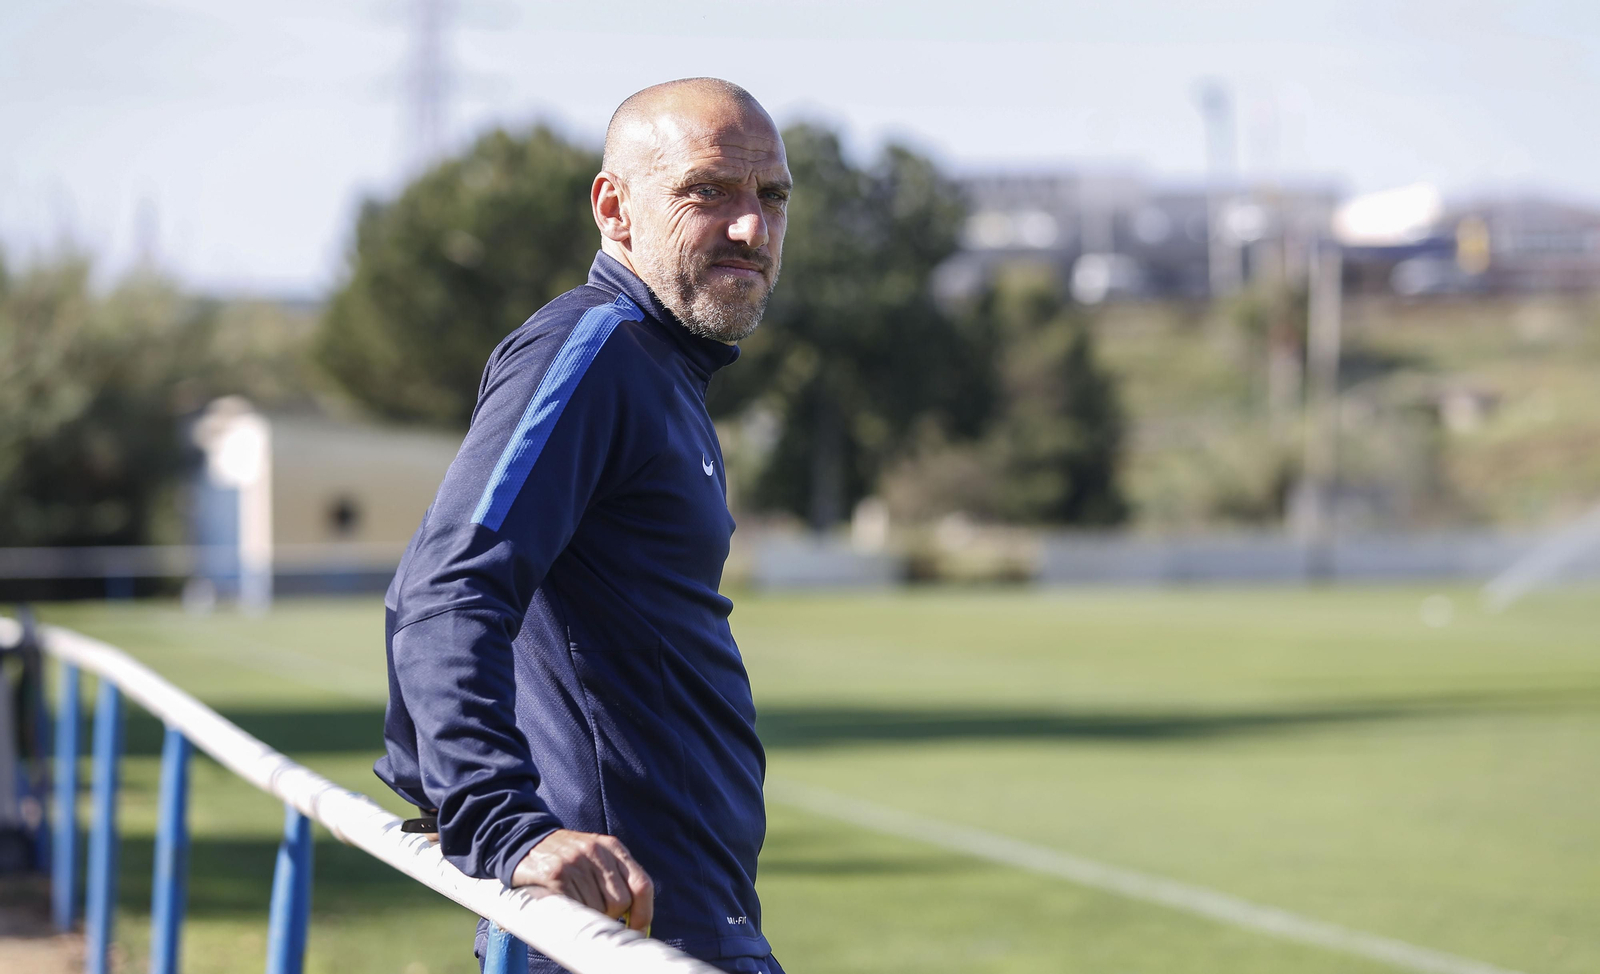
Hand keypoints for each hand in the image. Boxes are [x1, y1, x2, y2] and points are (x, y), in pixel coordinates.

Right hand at [511, 829, 653, 932]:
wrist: (525, 840)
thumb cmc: (566, 856)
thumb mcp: (596, 856)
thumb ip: (617, 880)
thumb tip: (637, 920)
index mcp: (612, 847)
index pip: (641, 884)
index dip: (643, 912)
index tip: (637, 928)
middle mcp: (596, 851)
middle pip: (620, 901)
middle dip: (609, 914)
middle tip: (592, 909)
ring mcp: (576, 862)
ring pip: (597, 908)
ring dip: (586, 914)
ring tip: (573, 901)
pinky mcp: (555, 874)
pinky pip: (574, 907)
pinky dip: (571, 913)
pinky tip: (563, 902)